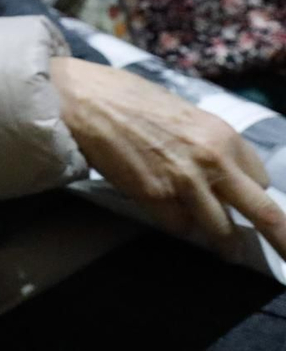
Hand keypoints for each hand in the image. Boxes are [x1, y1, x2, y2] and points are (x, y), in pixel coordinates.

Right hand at [53, 57, 285, 259]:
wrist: (84, 100)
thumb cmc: (130, 98)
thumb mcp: (185, 113)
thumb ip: (208, 143)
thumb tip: (220, 169)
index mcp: (224, 135)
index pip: (261, 179)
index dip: (253, 191)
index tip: (248, 200)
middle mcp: (212, 161)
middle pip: (264, 213)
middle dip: (283, 239)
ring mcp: (184, 182)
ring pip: (221, 230)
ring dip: (224, 242)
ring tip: (227, 252)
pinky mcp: (154, 197)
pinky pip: (180, 226)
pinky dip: (178, 224)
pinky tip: (169, 213)